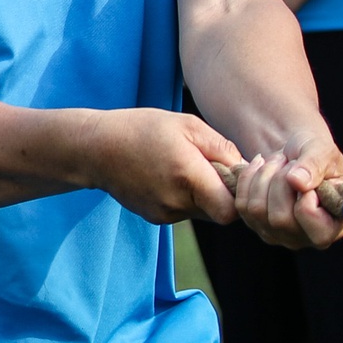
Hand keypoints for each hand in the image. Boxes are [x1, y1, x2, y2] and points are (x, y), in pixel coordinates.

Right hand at [75, 108, 243, 225]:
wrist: (96, 149)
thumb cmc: (144, 129)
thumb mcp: (187, 124)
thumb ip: (222, 147)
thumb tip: (246, 168)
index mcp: (188, 175)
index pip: (230, 210)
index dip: (239, 197)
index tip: (234, 176)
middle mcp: (177, 202)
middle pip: (219, 212)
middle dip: (222, 193)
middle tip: (210, 167)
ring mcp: (164, 213)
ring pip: (201, 212)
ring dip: (202, 195)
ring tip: (183, 167)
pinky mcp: (155, 218)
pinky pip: (183, 212)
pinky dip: (184, 197)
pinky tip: (167, 176)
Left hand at [228, 129, 342, 250]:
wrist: (294, 154)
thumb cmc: (315, 154)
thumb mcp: (322, 150)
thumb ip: (315, 165)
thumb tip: (297, 182)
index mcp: (337, 226)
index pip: (319, 232)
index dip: (307, 202)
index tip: (307, 178)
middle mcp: (309, 238)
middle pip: (281, 219)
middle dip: (280, 181)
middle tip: (289, 161)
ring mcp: (280, 235)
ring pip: (258, 211)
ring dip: (264, 176)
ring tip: (278, 161)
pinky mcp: (257, 225)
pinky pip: (242, 205)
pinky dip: (248, 178)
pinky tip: (261, 166)